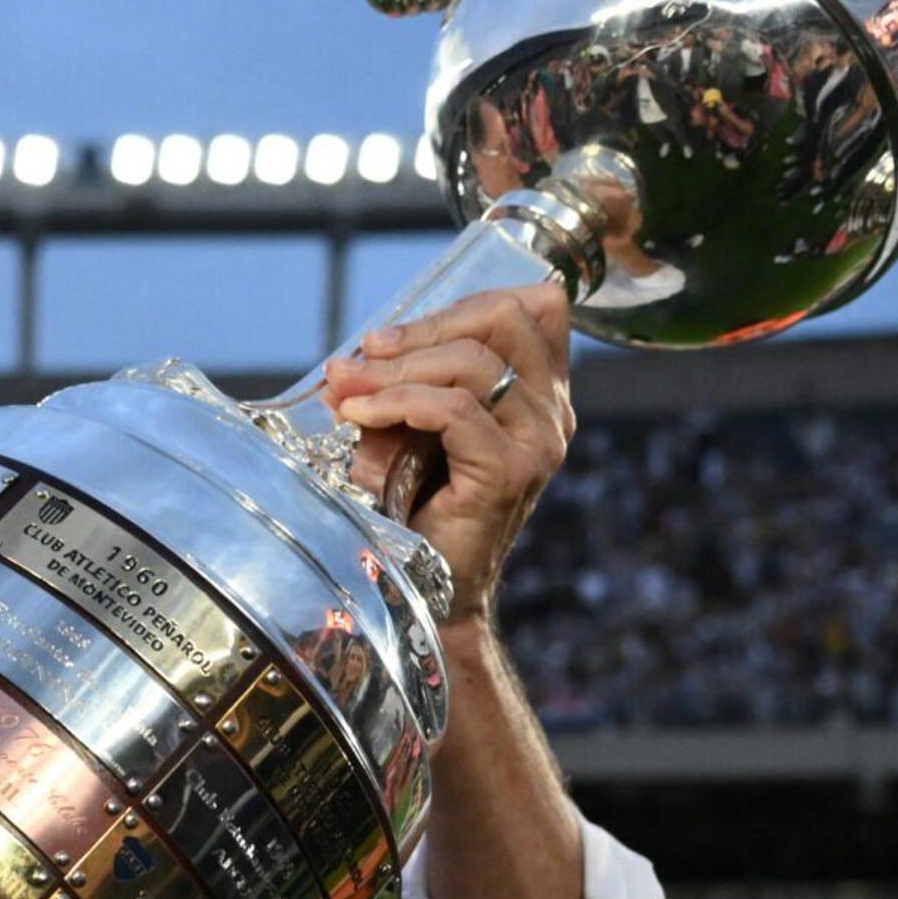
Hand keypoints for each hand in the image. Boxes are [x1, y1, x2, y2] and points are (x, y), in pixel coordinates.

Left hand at [317, 280, 575, 619]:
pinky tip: (361, 416)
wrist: (436, 595)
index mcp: (542, 394)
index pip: (535, 306)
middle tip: (363, 354)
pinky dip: (400, 402)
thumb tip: (345, 363)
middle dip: (424, 326)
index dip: (466, 303)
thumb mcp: (413, 432)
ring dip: (398, 368)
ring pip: (473, 364)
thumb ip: (399, 388)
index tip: (399, 332)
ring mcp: (537, 444)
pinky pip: (456, 410)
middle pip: (505, 320)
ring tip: (347, 389)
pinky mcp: (508, 474)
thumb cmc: (421, 511)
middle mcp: (551, 413)